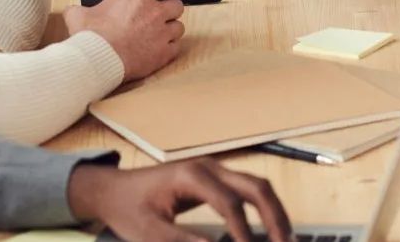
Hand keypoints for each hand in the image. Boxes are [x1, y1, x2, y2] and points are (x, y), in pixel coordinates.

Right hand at [63, 0, 184, 80]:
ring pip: (179, 26)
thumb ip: (79, 9)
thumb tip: (72, 11)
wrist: (98, 60)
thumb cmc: (92, 37)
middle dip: (168, 10)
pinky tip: (157, 50)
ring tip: (157, 35)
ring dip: (170, 30)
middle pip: (177, 4)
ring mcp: (162, 33)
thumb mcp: (79, 15)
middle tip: (156, 17)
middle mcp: (155, 11)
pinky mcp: (164, 53)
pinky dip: (169, 48)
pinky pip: (176, 46)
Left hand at [67, 159, 289, 241]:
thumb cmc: (128, 208)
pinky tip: (271, 230)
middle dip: (275, 217)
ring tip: (286, 239)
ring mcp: (214, 169)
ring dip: (275, 212)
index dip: (244, 231)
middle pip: (256, 186)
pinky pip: (248, 190)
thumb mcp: (148, 231)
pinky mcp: (216, 178)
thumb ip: (182, 241)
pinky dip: (264, 209)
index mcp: (191, 175)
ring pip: (257, 186)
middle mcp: (209, 166)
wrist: (113, 189)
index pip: (229, 203)